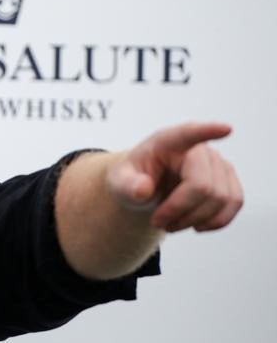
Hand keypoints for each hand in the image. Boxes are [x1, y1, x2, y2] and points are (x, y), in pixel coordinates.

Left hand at [106, 122, 242, 231]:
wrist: (144, 187)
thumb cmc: (132, 179)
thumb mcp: (119, 182)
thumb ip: (127, 185)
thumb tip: (142, 189)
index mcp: (166, 141)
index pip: (188, 134)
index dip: (207, 131)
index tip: (225, 129)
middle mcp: (197, 148)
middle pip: (203, 187)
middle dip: (180, 212)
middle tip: (159, 222)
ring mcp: (216, 162)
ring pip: (221, 199)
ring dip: (195, 220)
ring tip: (172, 223)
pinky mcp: (228, 179)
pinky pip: (234, 203)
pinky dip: (215, 221)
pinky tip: (196, 225)